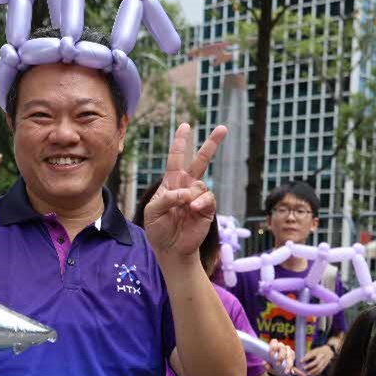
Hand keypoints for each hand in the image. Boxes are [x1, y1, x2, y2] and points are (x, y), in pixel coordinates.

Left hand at [143, 123, 225, 261]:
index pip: (176, 159)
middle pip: (200, 161)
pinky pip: (208, 198)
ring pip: (200, 184)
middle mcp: (186, 187)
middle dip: (211, 144)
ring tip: (185, 209)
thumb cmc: (159, 229)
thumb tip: (186, 192)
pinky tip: (193, 209)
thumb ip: (166, 198)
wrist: (171, 249)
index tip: (185, 125)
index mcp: (171, 183)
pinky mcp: (207, 209)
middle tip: (223, 128)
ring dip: (190, 196)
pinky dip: (200, 202)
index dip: (180, 143)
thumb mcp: (152, 211)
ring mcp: (198, 197)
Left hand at [267, 339, 295, 375]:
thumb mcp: (268, 365)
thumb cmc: (272, 364)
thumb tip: (264, 363)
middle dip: (281, 356)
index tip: (271, 355)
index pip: (274, 342)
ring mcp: (288, 350)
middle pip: (282, 348)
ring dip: (287, 363)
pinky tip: (289, 371)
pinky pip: (293, 359)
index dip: (273, 346)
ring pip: (289, 354)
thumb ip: (265, 364)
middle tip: (277, 364)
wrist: (278, 369)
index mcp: (274, 345)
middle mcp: (282, 346)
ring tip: (285, 371)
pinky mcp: (292, 356)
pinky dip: (291, 366)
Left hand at [301, 344, 334, 375]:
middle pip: (316, 362)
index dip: (306, 358)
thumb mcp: (313, 350)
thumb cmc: (318, 351)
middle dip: (310, 365)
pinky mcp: (325, 365)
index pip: (311, 354)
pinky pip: (321, 370)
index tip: (300, 361)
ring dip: (313, 371)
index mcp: (317, 351)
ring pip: (319, 367)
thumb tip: (301, 361)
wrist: (329, 351)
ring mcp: (324, 361)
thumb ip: (308, 355)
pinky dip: (316, 374)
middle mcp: (322, 356)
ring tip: (307, 374)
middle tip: (304, 368)